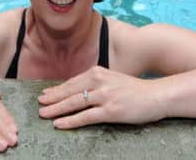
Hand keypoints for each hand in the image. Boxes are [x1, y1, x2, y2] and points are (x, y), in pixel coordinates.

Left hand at [38, 66, 165, 128]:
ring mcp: (104, 96)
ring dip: (56, 109)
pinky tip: (60, 124)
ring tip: (44, 115)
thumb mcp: (113, 79)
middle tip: (39, 104)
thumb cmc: (135, 89)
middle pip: (70, 91)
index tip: (45, 94)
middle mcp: (99, 81)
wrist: (156, 95)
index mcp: (98, 72)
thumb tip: (79, 90)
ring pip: (74, 103)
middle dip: (52, 98)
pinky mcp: (110, 110)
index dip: (57, 89)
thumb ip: (97, 82)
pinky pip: (86, 116)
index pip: (72, 82)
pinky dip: (70, 121)